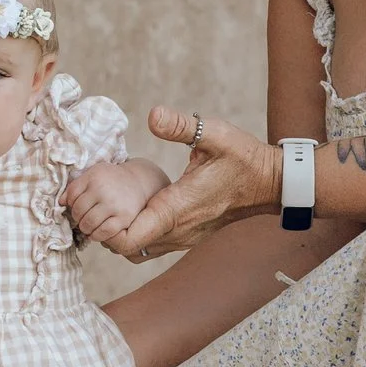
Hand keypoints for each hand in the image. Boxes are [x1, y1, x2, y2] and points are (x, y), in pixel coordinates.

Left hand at [64, 158, 168, 244]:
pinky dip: (96, 235)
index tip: (76, 206)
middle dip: (77, 218)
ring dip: (84, 228)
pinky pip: (104, 232)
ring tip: (87, 226)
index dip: (70, 204)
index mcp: (94, 177)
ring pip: (88, 224)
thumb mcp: (92, 175)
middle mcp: (103, 191)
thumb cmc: (110, 179)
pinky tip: (96, 232)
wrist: (138, 181)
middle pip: (78, 212)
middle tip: (81, 218)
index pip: (72, 196)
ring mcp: (114, 205)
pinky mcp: (124, 218)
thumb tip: (60, 202)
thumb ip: (75, 187)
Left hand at [93, 108, 280, 261]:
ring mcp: (184, 238)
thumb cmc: (243, 159)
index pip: (129, 239)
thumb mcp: (214, 134)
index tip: (97, 205)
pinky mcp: (188, 237)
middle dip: (104, 230)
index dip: (105, 228)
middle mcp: (178, 231)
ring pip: (138, 251)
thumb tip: (153, 115)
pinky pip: (152, 246)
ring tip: (111, 205)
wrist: (270, 183)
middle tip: (95, 203)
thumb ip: (181, 126)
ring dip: (119, 234)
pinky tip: (132, 208)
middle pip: (125, 249)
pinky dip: (135, 234)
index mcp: (176, 209)